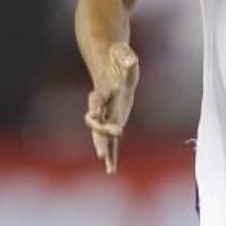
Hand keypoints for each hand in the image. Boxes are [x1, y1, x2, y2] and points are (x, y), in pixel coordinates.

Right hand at [84, 42, 139, 174]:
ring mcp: (105, 116)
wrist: (112, 69)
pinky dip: (111, 155)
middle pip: (96, 122)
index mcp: (102, 90)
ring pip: (101, 135)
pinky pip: (111, 141)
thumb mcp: (124, 56)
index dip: (94, 106)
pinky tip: (111, 169)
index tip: (95, 114)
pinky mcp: (112, 124)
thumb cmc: (119, 61)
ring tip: (106, 162)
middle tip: (102, 147)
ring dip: (103, 147)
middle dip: (99, 133)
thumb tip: (131, 60)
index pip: (95, 100)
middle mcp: (101, 106)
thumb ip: (126, 58)